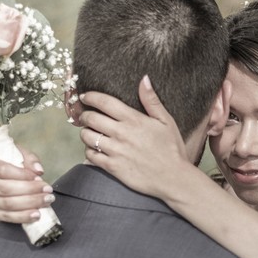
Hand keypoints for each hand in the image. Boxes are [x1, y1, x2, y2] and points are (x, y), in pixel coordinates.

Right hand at [0, 146, 54, 223]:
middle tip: (47, 190)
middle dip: (30, 190)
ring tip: (46, 200)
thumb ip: (28, 159)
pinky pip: (7, 217)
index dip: (22, 175)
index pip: (2, 170)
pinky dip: (23, 217)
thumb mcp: (16, 154)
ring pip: (7, 204)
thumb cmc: (5, 164)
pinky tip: (36, 214)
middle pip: (5, 189)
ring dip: (30, 204)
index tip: (38, 178)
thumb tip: (38, 170)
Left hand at [77, 75, 193, 199]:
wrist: (173, 178)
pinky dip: (89, 152)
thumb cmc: (172, 149)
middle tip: (86, 117)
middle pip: (91, 118)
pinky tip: (95, 151)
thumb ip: (152, 100)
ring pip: (88, 137)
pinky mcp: (113, 167)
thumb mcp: (166, 121)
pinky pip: (91, 156)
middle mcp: (122, 134)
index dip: (90, 97)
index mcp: (134, 120)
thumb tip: (144, 79)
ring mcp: (116, 151)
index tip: (85, 97)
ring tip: (90, 134)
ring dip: (86, 134)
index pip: (105, 102)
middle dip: (85, 116)